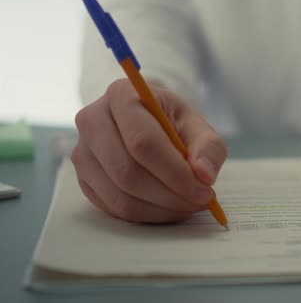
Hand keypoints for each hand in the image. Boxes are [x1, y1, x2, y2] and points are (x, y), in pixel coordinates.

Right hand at [72, 79, 226, 222]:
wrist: (147, 122)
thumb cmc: (172, 122)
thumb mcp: (197, 125)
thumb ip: (208, 147)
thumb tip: (204, 175)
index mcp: (121, 95)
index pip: (143, 142)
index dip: (175, 172)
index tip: (203, 189)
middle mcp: (92, 121)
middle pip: (127, 172)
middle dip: (170, 194)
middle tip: (200, 200)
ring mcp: (82, 152)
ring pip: (120, 196)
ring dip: (161, 209)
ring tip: (188, 204)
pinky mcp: (83, 179)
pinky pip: (114, 208)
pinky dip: (147, 215)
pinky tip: (169, 207)